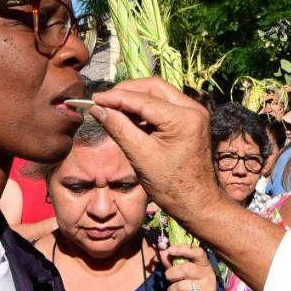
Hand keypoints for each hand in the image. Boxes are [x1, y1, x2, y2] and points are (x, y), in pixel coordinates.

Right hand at [89, 78, 224, 225]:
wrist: (196, 203)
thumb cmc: (171, 185)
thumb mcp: (140, 156)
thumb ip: (118, 128)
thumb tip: (97, 109)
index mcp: (184, 118)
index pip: (142, 98)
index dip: (115, 97)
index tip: (93, 99)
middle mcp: (193, 109)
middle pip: (153, 87)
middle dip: (126, 92)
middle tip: (103, 101)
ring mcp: (193, 113)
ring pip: (158, 94)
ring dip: (135, 99)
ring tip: (113, 110)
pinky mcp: (190, 120)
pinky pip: (164, 106)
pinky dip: (145, 109)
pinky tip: (128, 119)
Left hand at [160, 245, 216, 290]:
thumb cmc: (191, 286)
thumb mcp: (183, 273)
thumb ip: (173, 262)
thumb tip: (162, 253)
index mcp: (204, 265)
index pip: (198, 252)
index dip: (184, 249)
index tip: (170, 250)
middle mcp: (208, 275)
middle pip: (186, 269)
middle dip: (171, 274)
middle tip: (168, 278)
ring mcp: (208, 289)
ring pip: (180, 286)